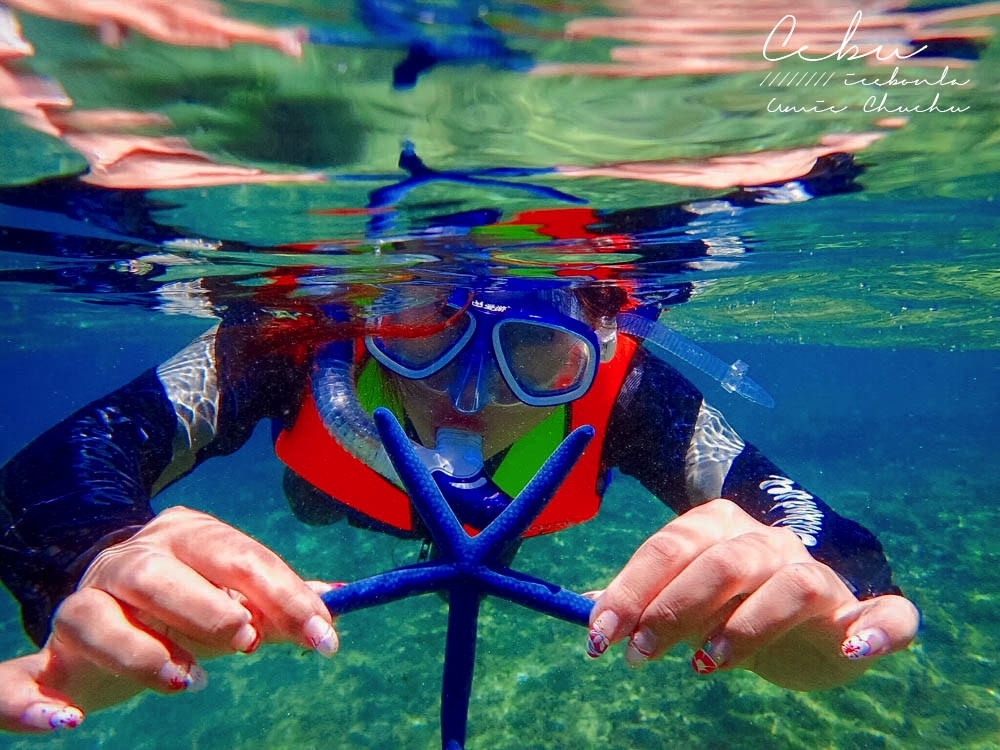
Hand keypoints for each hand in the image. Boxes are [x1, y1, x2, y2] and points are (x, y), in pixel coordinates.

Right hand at [0, 506, 337, 731]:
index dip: (286, 596)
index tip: (325, 637)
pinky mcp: (55, 651)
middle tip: (249, 639)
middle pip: (167, 573)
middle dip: (211, 605)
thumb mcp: (240, 606)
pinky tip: (67, 721)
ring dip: (148, 651)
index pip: (240, 557)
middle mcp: (133, 557)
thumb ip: (282, 604)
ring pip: (105, 617)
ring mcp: (87, 599)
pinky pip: (25, 676)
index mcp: (187, 535)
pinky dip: (34, 701)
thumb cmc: (187, 616)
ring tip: (191, 680)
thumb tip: (341, 597)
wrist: (106, 637)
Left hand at [585, 499, 918, 689]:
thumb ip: (637, 605)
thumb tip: (579, 611)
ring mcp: (821, 574)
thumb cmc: (727, 612)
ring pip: (790, 584)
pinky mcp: (865, 614)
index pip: (669, 546)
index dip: (629, 589)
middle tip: (639, 655)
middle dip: (673, 606)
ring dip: (747, 624)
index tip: (597, 637)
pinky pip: (889, 615)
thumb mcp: (678, 607)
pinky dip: (877, 629)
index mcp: (719, 528)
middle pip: (722, 560)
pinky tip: (853, 649)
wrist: (802, 632)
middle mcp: (769, 542)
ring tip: (704, 664)